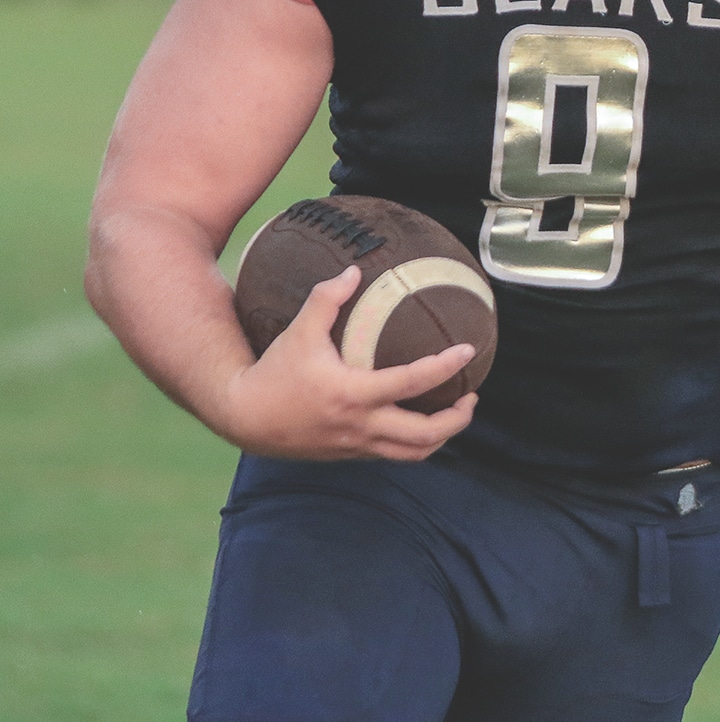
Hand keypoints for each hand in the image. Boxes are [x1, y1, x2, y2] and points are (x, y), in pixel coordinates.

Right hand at [218, 268, 477, 461]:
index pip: (412, 383)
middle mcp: (360, 425)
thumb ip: (327, 298)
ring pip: (414, 453)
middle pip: (425, 434)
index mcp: (353, 394)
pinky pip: (394, 454)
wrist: (245, 419)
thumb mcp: (299, 331)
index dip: (445, 367)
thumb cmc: (274, 371)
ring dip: (442, 436)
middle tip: (470, 395)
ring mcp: (358, 445)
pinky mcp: (351, 454)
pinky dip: (417, 442)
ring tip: (456, 412)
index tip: (468, 350)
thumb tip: (355, 270)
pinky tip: (422, 420)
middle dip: (457, 418)